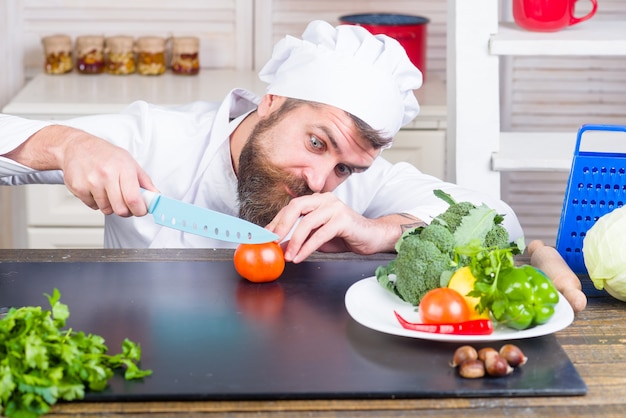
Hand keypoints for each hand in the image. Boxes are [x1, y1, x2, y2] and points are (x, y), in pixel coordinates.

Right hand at [60, 130, 155, 216]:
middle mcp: (107, 174)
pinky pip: (93, 206)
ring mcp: (91, 182)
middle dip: (126, 211)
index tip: (141, 210)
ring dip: (110, 206)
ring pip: (107, 209)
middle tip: (126, 204)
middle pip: (120, 209)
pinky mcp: (78, 188)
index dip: (140, 210)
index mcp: (123, 168)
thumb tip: (155, 196)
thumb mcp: (129, 161)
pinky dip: (96, 202)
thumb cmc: (105, 154)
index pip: (134, 199)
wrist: (77, 146)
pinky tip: (96, 189)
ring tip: (109, 191)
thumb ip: (144, 181)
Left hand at [266, 193, 413, 262]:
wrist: (372, 238)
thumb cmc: (345, 237)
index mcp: (317, 200)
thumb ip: (300, 239)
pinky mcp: (343, 220)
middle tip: (271, 241)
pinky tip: (300, 257)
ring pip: (307, 222)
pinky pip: (320, 234)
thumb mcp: (317, 237)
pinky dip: (307, 247)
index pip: (291, 207)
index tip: (264, 235)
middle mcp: (325, 199)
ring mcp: (335, 208)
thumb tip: (278, 246)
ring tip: (288, 256)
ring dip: (294, 241)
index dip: (276, 221)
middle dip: (280, 225)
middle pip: (296, 207)